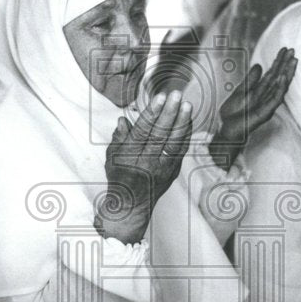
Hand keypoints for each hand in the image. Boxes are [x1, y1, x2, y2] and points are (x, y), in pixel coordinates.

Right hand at [95, 91, 192, 244]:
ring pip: (174, 143)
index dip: (152, 113)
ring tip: (187, 105)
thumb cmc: (119, 177)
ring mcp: (162, 169)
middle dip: (170, 113)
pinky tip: (188, 121)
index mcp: (129, 157)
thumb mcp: (112, 158)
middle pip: (160, 135)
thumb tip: (123, 120)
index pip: (142, 132)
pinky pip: (181, 151)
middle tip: (177, 95)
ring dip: (182, 123)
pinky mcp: (172, 172)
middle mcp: (147, 163)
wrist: (131, 206)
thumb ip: (119, 138)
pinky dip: (185, 135)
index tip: (160, 97)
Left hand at [215, 47, 296, 147]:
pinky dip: (280, 88)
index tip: (285, 49)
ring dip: (287, 73)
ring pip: (280, 86)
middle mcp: (266, 96)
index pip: (272, 73)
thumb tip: (260, 65)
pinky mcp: (265, 112)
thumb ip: (250, 80)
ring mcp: (267, 104)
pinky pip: (275, 99)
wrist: (225, 131)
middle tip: (293, 50)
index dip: (279, 61)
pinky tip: (284, 77)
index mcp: (260, 91)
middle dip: (286, 64)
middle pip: (278, 77)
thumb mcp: (240, 92)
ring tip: (293, 61)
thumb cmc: (232, 115)